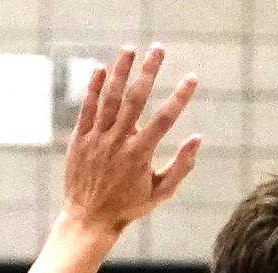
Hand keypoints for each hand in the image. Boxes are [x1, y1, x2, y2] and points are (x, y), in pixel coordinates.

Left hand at [62, 45, 200, 232]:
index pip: (164, 119)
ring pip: (109, 98)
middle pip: (136, 99)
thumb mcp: (160, 192)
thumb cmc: (128, 206)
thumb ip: (181, 166)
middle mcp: (118, 142)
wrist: (88, 218)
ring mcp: (97, 139)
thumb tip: (198, 138)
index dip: (180, 97)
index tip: (192, 78)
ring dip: (120, 71)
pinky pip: (86, 108)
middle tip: (159, 48)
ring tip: (130, 49)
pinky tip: (101, 69)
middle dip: (149, 71)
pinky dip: (93, 88)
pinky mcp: (80, 139)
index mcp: (139, 154)